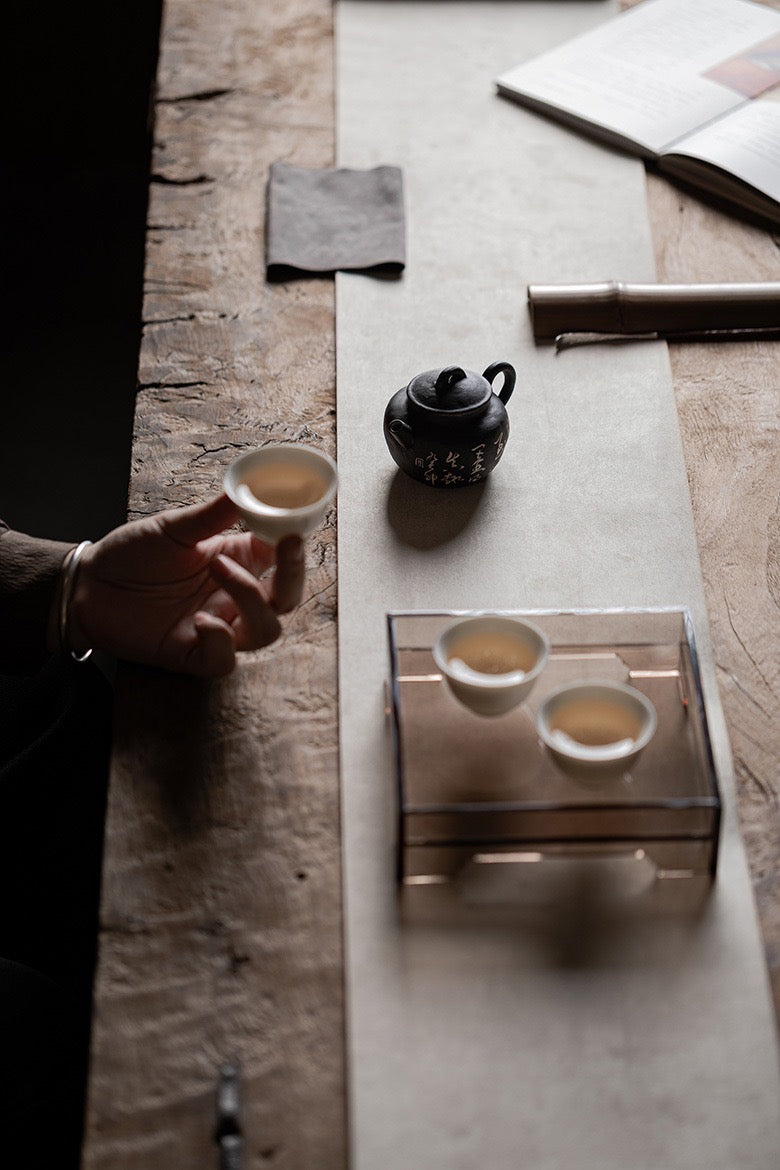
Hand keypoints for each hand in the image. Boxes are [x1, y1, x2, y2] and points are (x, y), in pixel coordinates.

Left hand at [64, 494, 304, 676]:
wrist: (88, 585)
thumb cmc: (132, 555)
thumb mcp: (172, 528)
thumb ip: (210, 516)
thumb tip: (243, 489)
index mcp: (235, 562)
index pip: (283, 559)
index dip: (296, 548)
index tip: (296, 529)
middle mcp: (233, 598)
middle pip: (287, 600)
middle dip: (294, 575)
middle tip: (285, 547)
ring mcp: (217, 627)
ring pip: (266, 631)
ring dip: (251, 600)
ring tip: (217, 570)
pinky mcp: (192, 655)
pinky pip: (225, 661)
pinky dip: (220, 642)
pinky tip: (200, 621)